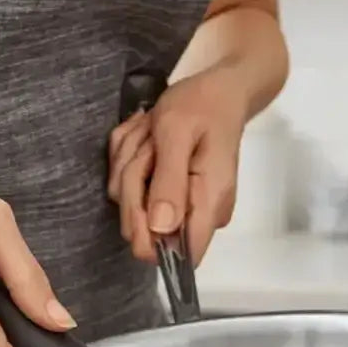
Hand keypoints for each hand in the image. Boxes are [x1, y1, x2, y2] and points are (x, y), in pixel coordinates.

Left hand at [107, 68, 245, 264]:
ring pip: (131, 204)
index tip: (139, 198)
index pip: (182, 256)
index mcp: (209, 203)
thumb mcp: (177, 133)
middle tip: (149, 145)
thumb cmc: (202, 105)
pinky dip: (130, 161)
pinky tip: (147, 139)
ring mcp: (183, 207)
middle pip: (145, 230)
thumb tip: (160, 229)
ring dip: (129, 165)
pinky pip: (131, 190)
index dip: (149, 238)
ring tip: (151, 134)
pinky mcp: (170, 197)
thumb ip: (169, 182)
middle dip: (133, 184)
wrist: (218, 90)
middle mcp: (200, 214)